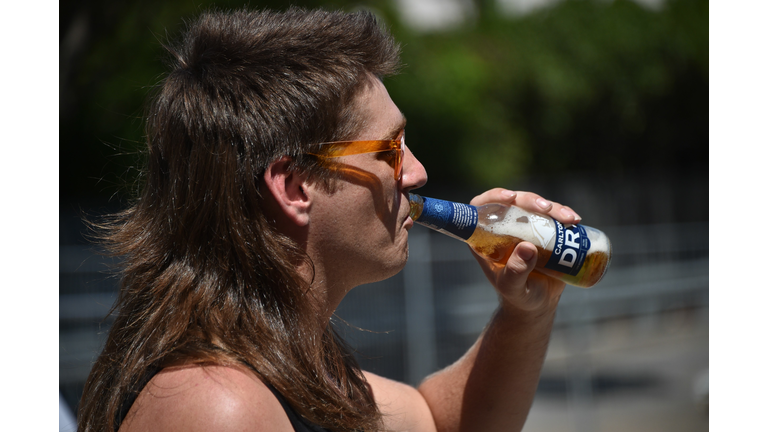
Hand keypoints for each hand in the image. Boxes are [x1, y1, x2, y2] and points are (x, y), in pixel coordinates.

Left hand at [469, 188, 576, 313]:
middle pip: (513, 202)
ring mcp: (525, 228)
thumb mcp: (514, 287)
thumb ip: (516, 271)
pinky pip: (553, 216)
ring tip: (570, 219)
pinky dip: (564, 214)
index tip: (510, 197)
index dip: (494, 197)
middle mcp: (504, 229)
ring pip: (535, 206)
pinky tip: (575, 220)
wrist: (538, 304)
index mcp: (486, 239)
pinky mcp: (544, 231)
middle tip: (547, 208)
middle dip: (530, 200)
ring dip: (553, 207)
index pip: (482, 209)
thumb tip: (527, 247)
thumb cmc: (518, 297)